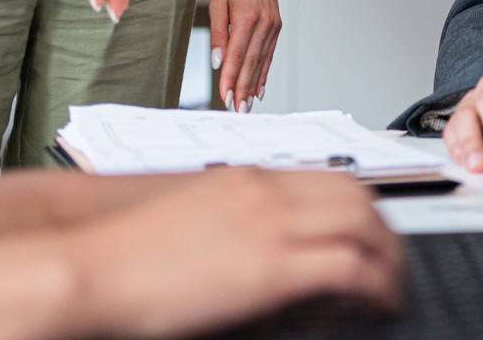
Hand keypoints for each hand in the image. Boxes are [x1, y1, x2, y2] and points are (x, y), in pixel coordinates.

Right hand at [66, 168, 402, 336]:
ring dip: (388, 257)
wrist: (90, 266)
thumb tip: (252, 248)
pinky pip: (352, 267)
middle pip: (356, 195)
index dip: (358, 206)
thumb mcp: (187, 222)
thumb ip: (227, 222)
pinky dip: (375, 285)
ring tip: (392, 288)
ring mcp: (273, 224)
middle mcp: (267, 192)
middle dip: (384, 228)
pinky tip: (378, 305)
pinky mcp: (274, 267)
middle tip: (392, 261)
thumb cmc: (123, 255)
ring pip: (365, 225)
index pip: (326, 178)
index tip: (369, 231)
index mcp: (246, 179)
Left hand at [209, 0, 280, 111]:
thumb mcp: (217, 2)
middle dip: (243, 88)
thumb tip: (216, 62)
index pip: (237, 54)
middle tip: (236, 109)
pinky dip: (264, 72)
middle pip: (252, 62)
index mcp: (247, 16)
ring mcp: (273, 25)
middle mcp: (264, 23)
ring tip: (247, 105)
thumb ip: (217, 33)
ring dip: (254, 85)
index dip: (230, 78)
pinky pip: (269, 54)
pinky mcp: (276, 26)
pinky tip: (259, 88)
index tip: (224, 97)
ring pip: (262, 61)